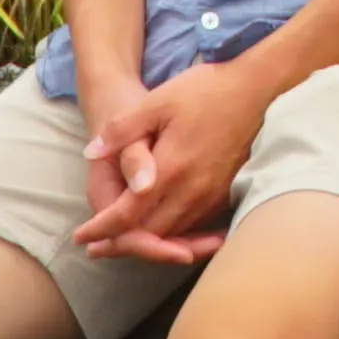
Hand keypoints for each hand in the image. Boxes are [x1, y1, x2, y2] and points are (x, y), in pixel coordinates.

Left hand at [75, 53, 271, 261]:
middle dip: (121, 244)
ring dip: (148, 242)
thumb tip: (91, 153)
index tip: (82, 239)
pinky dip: (174, 234)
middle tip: (97, 249)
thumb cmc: (205, 91)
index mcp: (170, 169)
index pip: (128, 214)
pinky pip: (195, 225)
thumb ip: (122, 130)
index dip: (102, 229)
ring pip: (174, 234)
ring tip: (124, 245)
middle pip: (150, 233)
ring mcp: (212, 195)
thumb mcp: (156, 102)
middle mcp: (191, 190)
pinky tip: (163, 232)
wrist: (257, 89)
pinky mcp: (226, 193)